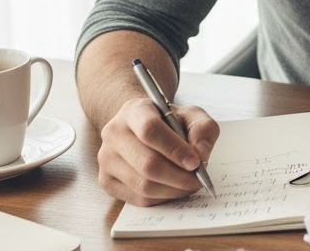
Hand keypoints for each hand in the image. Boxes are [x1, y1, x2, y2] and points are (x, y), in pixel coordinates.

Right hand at [96, 98, 219, 206]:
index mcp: (134, 111)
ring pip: (143, 185)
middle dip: (179, 177)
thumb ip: (203, 130)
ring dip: (173, 190)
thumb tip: (200, 155)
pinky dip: (161, 198)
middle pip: (147, 163)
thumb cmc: (171, 122)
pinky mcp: (106, 180)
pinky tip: (173, 189)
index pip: (150, 130)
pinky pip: (138, 198)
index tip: (196, 162)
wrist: (144, 128)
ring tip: (189, 184)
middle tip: (198, 180)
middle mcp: (113, 133)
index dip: (175, 149)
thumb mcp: (192, 116)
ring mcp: (106, 158)